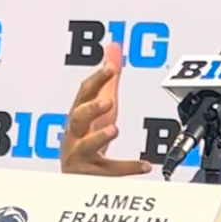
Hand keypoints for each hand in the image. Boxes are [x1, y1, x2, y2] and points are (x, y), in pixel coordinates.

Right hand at [59, 43, 151, 175]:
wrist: (75, 174)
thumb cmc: (87, 134)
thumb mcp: (100, 104)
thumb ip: (108, 77)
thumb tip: (114, 45)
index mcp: (78, 115)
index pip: (84, 93)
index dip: (96, 80)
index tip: (111, 68)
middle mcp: (75, 134)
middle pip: (77, 118)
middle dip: (91, 108)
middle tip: (108, 101)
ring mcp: (80, 156)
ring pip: (86, 146)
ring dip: (99, 137)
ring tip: (113, 129)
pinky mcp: (90, 176)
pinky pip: (109, 172)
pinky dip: (127, 168)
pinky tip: (145, 165)